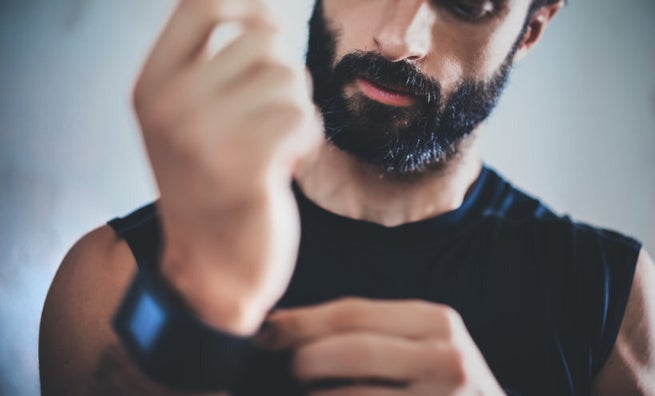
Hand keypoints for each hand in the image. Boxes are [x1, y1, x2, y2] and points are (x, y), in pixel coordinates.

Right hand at [132, 0, 321, 334]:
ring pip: (289, 80)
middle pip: (263, 41)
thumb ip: (214, 68)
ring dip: (297, 111)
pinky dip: (309, 139)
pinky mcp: (247, 169)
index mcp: (153, 86)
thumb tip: (265, 13)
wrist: (210, 269)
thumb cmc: (212, 186)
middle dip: (283, 75)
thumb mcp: (188, 121)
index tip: (268, 23)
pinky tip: (291, 162)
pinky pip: (305, 118)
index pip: (202, 5)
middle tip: (272, 114)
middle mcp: (172, 106)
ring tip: (277, 143)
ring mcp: (206, 138)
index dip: (248, 4)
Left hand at [260, 298, 505, 395]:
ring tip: (306, 392)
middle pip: (351, 350)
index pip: (353, 313)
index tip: (266, 332)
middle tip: (287, 370)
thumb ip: (367, 331)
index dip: (301, 322)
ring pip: (351, 395)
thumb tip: (282, 326)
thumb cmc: (440, 384)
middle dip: (304, 360)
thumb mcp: (419, 345)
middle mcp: (448, 358)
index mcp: (437, 322)